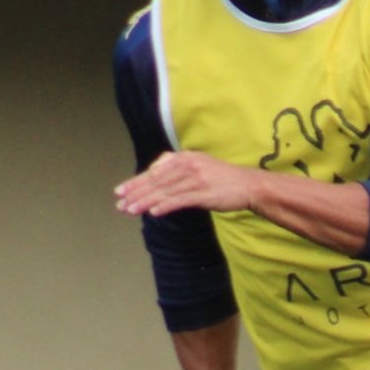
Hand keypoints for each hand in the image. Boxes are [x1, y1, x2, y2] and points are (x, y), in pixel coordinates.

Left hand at [116, 150, 255, 216]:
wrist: (248, 185)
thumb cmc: (222, 178)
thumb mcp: (198, 164)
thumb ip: (177, 167)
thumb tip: (154, 172)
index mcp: (184, 158)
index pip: (154, 171)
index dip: (136, 182)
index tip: (120, 192)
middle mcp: (188, 165)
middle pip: (156, 181)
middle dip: (136, 193)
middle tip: (120, 204)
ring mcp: (196, 179)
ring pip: (164, 191)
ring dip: (145, 202)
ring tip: (130, 210)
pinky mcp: (204, 193)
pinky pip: (180, 200)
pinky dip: (165, 206)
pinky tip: (153, 212)